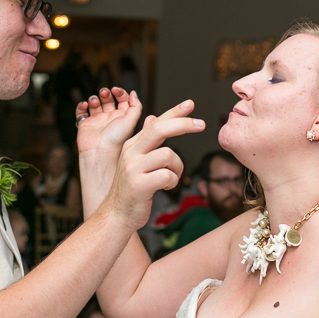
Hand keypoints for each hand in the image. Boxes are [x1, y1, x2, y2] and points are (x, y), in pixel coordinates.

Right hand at [76, 87, 140, 157]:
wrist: (99, 151)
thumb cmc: (116, 139)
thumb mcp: (131, 121)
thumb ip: (136, 106)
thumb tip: (134, 93)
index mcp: (122, 117)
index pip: (122, 100)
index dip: (120, 92)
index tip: (116, 90)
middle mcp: (110, 118)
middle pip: (108, 100)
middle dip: (106, 93)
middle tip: (104, 93)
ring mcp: (97, 121)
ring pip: (95, 104)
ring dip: (94, 98)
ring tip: (94, 102)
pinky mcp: (85, 124)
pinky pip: (82, 111)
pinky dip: (81, 106)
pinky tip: (85, 105)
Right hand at [100, 100, 203, 230]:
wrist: (117, 214)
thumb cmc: (131, 188)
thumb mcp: (136, 161)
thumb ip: (145, 140)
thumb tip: (152, 116)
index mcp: (132, 145)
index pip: (155, 123)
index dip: (174, 112)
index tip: (190, 103)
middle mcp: (130, 153)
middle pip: (159, 130)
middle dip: (183, 124)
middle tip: (202, 124)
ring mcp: (133, 168)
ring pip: (168, 155)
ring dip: (177, 168)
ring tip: (170, 178)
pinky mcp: (139, 184)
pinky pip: (167, 175)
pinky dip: (172, 181)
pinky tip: (165, 187)